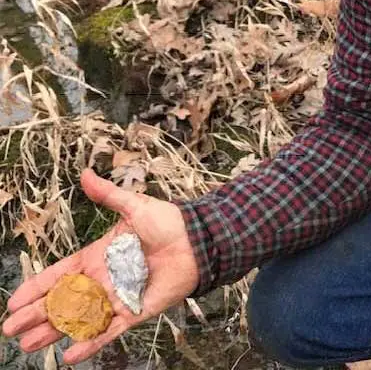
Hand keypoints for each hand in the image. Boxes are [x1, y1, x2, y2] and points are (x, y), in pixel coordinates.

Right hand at [2, 168, 199, 364]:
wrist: (198, 240)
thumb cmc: (168, 221)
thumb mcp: (134, 206)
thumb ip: (108, 195)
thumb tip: (85, 173)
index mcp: (100, 255)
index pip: (61, 273)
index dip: (39, 286)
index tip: (15, 300)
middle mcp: (104, 278)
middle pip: (63, 300)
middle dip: (37, 314)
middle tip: (10, 329)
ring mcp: (118, 296)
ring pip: (79, 318)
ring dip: (54, 331)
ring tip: (28, 345)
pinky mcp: (135, 311)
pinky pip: (109, 331)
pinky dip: (90, 343)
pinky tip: (69, 355)